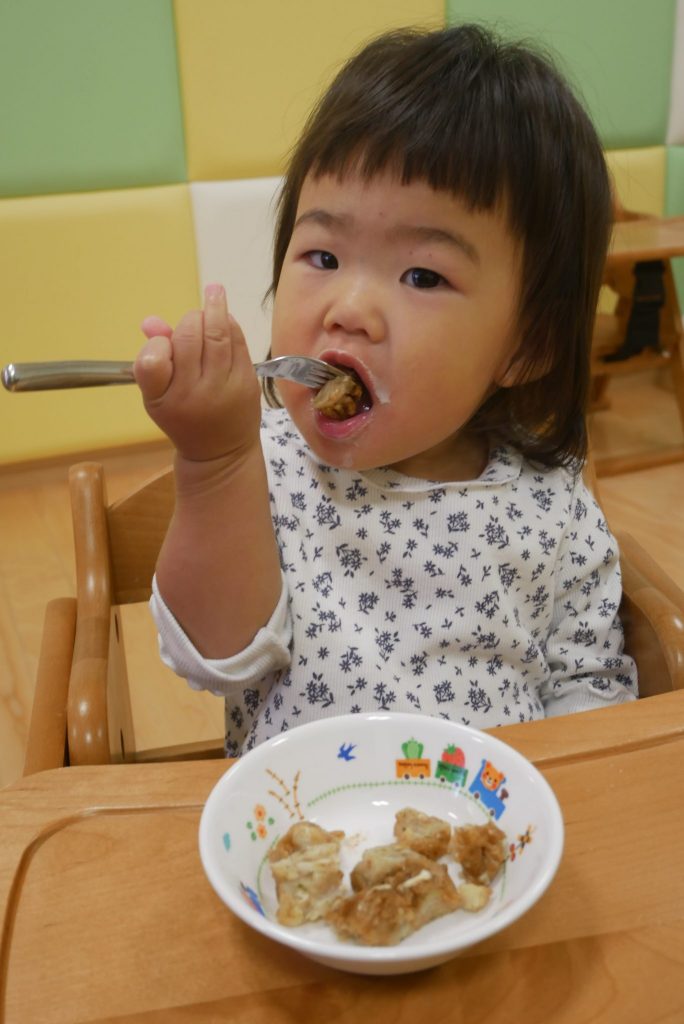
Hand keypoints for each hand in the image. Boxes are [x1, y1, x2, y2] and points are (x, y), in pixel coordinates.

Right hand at [134, 284, 261, 462]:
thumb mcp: (158, 395)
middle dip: (190, 320)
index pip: (152, 359)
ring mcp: (223, 388)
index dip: (158, 343)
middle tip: (193, 317)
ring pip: (218, 335)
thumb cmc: (184, 417)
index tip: (164, 341)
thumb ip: (153, 358)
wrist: (220, 452)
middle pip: (189, 338)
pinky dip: (231, 325)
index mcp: (162, 399)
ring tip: (214, 292)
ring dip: (215, 309)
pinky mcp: (246, 384)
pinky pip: (238, 343)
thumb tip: (151, 321)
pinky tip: (226, 318)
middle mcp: (192, 394)